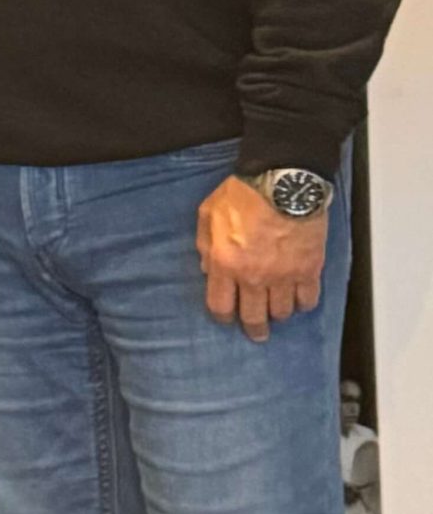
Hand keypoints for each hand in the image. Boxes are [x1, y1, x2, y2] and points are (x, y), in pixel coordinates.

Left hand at [196, 175, 326, 341]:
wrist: (284, 181)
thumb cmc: (245, 192)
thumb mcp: (208, 213)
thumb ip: (204, 243)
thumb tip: (207, 268)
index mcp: (225, 263)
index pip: (220, 306)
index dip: (223, 317)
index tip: (227, 317)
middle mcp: (253, 276)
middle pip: (252, 317)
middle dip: (253, 328)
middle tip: (256, 332)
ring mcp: (283, 276)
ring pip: (281, 312)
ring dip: (278, 314)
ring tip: (277, 311)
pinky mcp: (309, 269)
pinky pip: (308, 299)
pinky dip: (303, 303)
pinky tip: (299, 300)